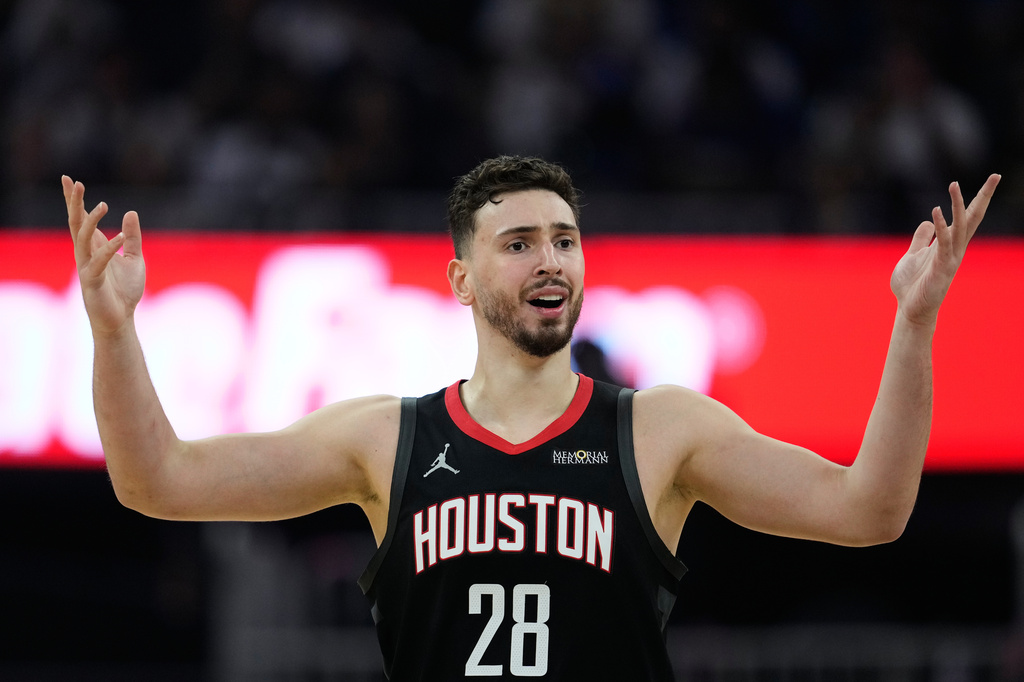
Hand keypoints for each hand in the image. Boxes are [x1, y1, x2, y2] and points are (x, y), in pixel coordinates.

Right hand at [62, 176, 145, 335]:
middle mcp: (86, 254)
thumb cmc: (125, 290)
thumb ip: (133, 237)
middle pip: (76, 223)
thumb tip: (130, 212)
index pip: (81, 219)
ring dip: (90, 221)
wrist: (121, 319)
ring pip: (82, 239)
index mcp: (94, 246)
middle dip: (74, 203)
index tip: (70, 180)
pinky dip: (110, 249)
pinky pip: (98, 262)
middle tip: (73, 182)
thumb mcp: (135, 259)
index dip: (75, 201)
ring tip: (102, 204)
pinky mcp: (92, 281)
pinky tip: (121, 238)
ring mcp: (86, 267)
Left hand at [890, 174, 999, 326]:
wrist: (909, 310)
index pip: (968, 217)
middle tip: (995, 176)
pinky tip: (935, 211)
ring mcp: (950, 257)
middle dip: (983, 197)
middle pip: (973, 218)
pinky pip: (942, 243)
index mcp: (949, 244)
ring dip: (958, 206)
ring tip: (954, 184)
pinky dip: (940, 226)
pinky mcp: (941, 267)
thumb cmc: (912, 285)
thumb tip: (929, 221)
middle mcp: (955, 248)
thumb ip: (921, 239)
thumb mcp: (913, 255)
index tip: (993, 178)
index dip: (979, 198)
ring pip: (959, 227)